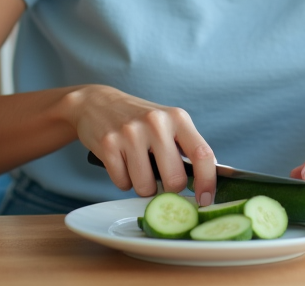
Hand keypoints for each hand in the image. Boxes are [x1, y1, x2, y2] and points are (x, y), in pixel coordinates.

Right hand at [65, 84, 216, 205]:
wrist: (97, 103)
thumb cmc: (139, 120)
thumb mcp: (167, 123)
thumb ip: (185, 147)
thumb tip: (207, 183)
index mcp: (177, 117)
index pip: (202, 154)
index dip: (207, 182)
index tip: (205, 200)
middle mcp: (156, 123)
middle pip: (175, 180)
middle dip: (169, 190)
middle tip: (161, 178)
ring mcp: (131, 133)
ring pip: (146, 187)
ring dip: (143, 186)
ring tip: (137, 166)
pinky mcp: (108, 144)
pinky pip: (122, 184)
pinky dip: (123, 180)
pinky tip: (120, 162)